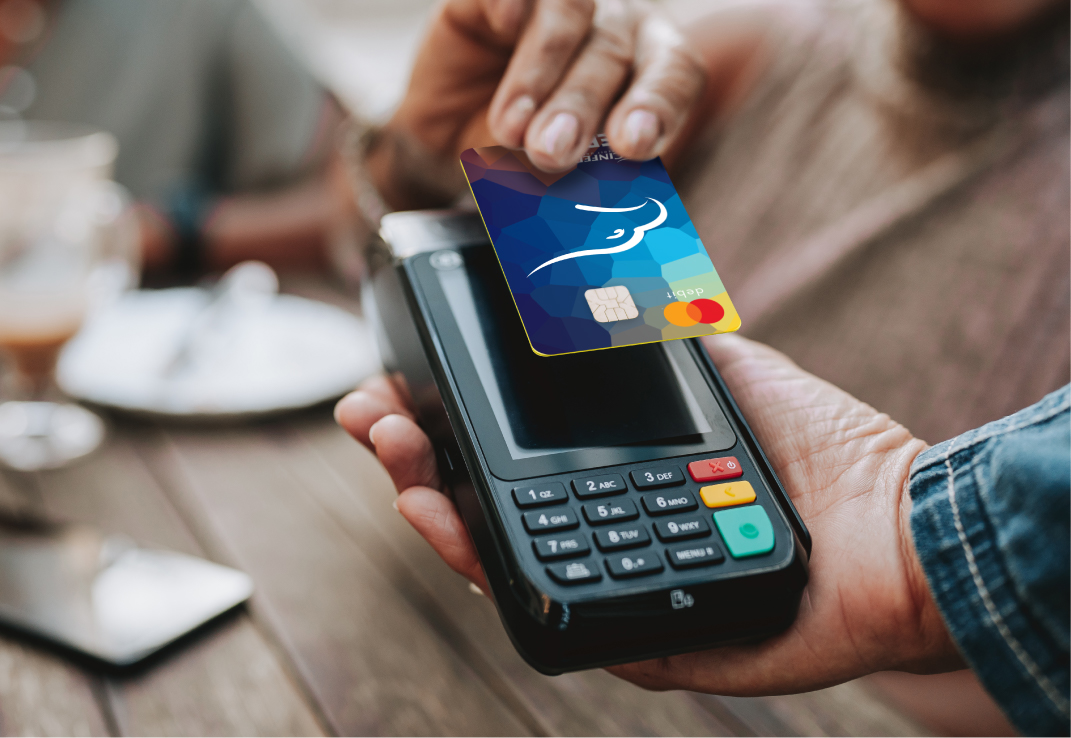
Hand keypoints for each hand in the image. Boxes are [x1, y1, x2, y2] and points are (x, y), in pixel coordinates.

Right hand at [334, 334, 965, 694]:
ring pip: (500, 564)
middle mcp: (599, 533)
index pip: (503, 453)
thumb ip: (649, 327)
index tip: (391, 382)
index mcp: (608, 474)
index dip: (441, 421)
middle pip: (482, 508)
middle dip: (415, 462)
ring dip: (434, 515)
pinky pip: (555, 617)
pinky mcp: (636, 640)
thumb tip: (579, 265)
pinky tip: (457, 529)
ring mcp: (612, 587)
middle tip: (375, 421)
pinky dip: (497, 575)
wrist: (898, 525)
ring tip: (401, 471)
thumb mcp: (721, 367)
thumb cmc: (821, 452)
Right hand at [375, 0, 704, 206]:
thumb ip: (587, 181)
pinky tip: (505, 29)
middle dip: (580, 107)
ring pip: (570, 13)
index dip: (660, 103)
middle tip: (551, 154)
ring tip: (510, 129)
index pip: (675, 72)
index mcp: (646, 68)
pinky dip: (511, 6)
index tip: (634, 145)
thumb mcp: (558, 178)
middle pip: (614, 51)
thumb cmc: (520, 159)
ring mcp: (559, 4)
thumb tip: (602, 207)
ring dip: (539, 75)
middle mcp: (613, 27)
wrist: (446, 147)